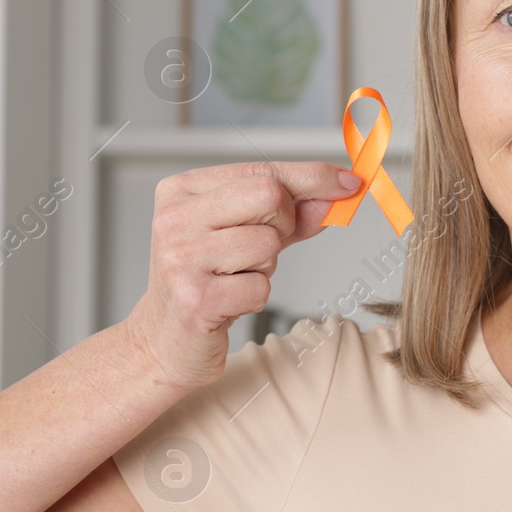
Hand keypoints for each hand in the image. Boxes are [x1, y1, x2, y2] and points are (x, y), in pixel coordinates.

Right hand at [123, 160, 361, 390]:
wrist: (163, 340)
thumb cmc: (204, 281)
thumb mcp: (243, 236)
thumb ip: (289, 214)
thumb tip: (337, 194)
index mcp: (182, 190)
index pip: (262, 171)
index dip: (312, 178)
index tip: (348, 181)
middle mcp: (175, 218)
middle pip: (269, 197)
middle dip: (282, 225)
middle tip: (260, 249)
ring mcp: (181, 258)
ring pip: (268, 244)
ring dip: (265, 267)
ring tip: (234, 278)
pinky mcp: (195, 299)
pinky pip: (260, 287)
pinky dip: (255, 297)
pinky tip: (228, 302)